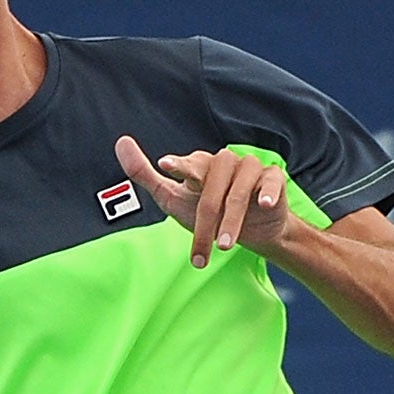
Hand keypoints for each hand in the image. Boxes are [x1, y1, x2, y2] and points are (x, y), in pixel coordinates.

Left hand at [115, 136, 291, 268]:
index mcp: (199, 166)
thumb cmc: (206, 213)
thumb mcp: (171, 198)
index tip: (165, 167)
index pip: (188, 165)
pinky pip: (271, 181)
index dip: (178, 166)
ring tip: (224, 246)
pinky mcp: (272, 177)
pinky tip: (262, 204)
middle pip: (211, 190)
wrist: (250, 232)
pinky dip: (267, 193)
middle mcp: (224, 163)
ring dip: (231, 221)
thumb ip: (144, 174)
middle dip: (205, 224)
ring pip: (238, 192)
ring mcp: (249, 168)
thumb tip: (121, 142)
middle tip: (202, 252)